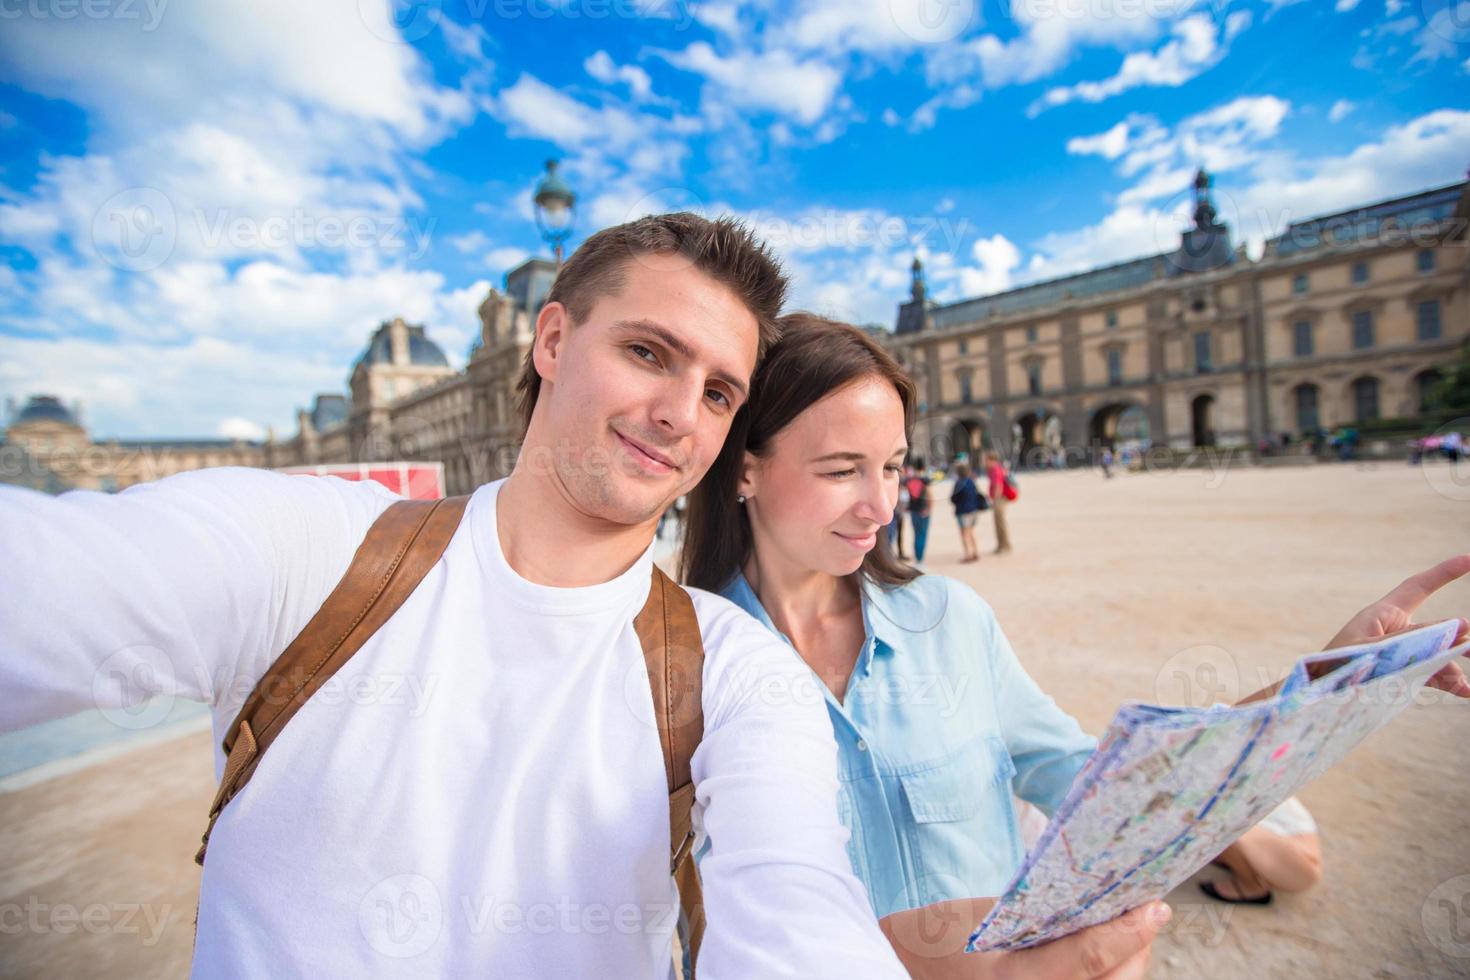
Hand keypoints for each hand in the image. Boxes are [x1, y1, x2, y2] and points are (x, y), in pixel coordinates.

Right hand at [879, 898, 1168, 979]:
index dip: (1129, 933)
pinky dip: (1104, 979)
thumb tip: (1099, 904)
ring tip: (1131, 936)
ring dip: (1126, 967)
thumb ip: (1043, 917)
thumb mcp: (988, 917)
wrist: (904, 971)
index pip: (1088, 959)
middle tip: (1147, 917)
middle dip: (1137, 952)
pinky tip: (1108, 958)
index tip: (1156, 908)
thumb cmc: (938, 938)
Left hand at [1322, 554, 1469, 697]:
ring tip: (1465, 687)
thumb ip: (1415, 637)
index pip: (1418, 586)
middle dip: (1460, 637)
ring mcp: (1398, 651)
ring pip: (1436, 653)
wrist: (1313, 692)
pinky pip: (1428, 673)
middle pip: (1437, 627)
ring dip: (1454, 666)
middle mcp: (1394, 630)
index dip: (1444, 573)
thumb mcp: (1373, 647)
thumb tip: (1461, 625)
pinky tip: (1464, 691)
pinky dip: (1446, 681)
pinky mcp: (1398, 671)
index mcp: (1382, 613)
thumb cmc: (1334, 665)